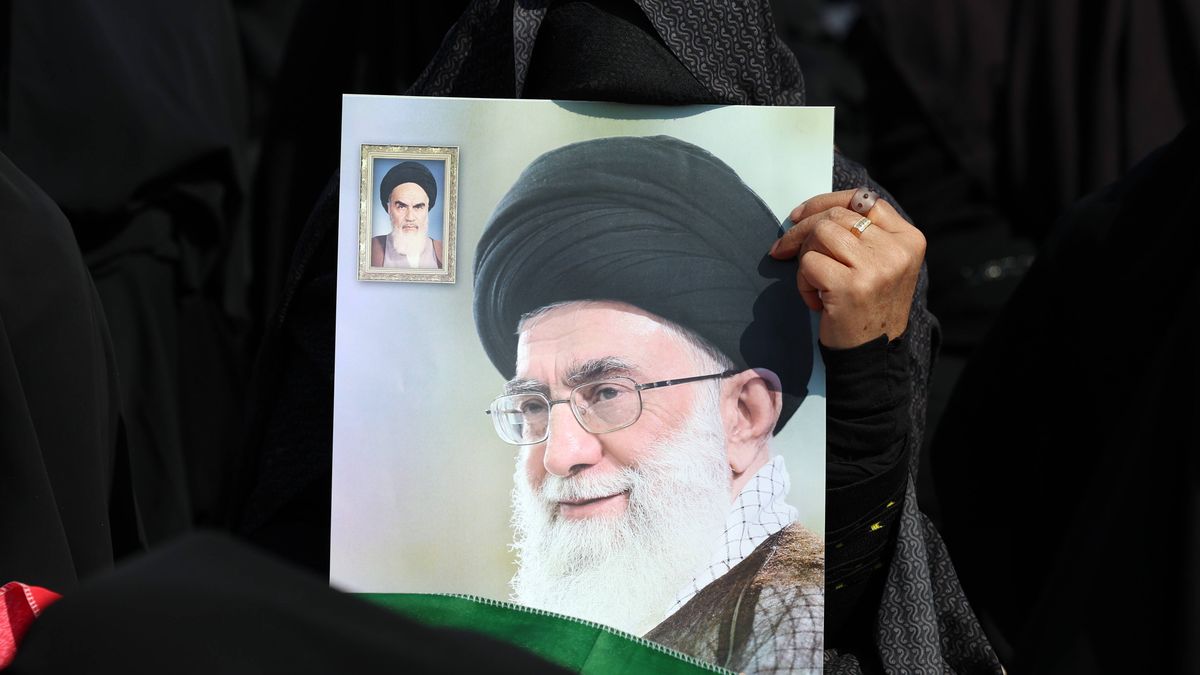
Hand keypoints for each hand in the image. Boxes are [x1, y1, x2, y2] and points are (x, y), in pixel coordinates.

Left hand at [768, 189, 924, 348]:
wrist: (872, 355)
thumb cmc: (868, 307)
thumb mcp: (881, 264)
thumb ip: (861, 234)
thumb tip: (810, 211)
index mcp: (908, 239)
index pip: (862, 200)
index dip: (825, 202)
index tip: (799, 215)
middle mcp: (896, 250)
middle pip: (836, 215)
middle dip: (801, 229)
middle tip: (783, 248)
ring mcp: (875, 268)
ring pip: (820, 234)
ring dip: (804, 256)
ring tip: (813, 282)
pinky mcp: (850, 286)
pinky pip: (809, 263)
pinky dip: (803, 281)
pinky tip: (816, 300)